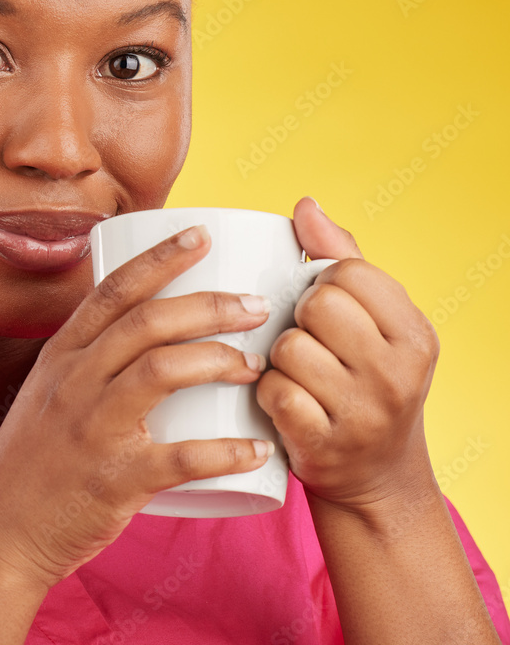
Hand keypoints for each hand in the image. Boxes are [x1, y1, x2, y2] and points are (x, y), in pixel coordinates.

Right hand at [0, 224, 274, 590]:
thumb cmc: (33, 460)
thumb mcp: (48, 392)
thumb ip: (90, 360)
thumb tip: (148, 330)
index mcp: (62, 354)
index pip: (114, 289)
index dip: (160, 257)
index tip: (202, 234)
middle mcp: (75, 381)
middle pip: (147, 322)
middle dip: (209, 304)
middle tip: (255, 306)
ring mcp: (92, 428)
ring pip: (163, 372)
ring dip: (219, 361)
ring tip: (256, 366)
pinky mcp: (114, 479)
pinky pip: (180, 458)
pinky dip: (225, 452)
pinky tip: (257, 449)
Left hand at [256, 197, 440, 510]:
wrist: (376, 478)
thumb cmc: (366, 380)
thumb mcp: (376, 321)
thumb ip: (342, 257)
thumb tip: (305, 204)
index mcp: (414, 333)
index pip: (347, 272)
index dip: (322, 283)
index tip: (325, 309)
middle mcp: (398, 373)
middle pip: (316, 305)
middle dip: (299, 319)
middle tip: (310, 344)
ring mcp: (364, 413)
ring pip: (289, 348)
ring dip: (280, 359)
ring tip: (297, 375)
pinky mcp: (325, 444)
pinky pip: (274, 392)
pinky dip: (268, 394)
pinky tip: (283, 402)